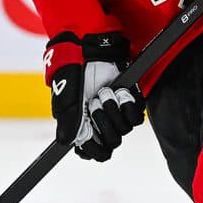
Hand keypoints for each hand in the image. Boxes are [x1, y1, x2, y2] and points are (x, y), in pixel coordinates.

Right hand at [45, 31, 142, 161]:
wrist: (89, 50)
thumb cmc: (73, 73)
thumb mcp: (66, 97)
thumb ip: (68, 121)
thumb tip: (66, 142)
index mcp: (85, 127)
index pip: (94, 152)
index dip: (94, 149)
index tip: (90, 135)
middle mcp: (102, 123)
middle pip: (112, 142)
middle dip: (102, 123)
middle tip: (93, 103)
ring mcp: (117, 113)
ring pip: (124, 129)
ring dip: (112, 110)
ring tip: (103, 92)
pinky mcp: (130, 102)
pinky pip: (136, 116)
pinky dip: (127, 104)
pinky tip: (118, 92)